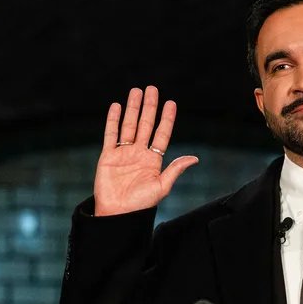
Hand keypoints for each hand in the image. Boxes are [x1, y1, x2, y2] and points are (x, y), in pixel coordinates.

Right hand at [93, 86, 198, 215]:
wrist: (117, 214)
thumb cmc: (140, 205)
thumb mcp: (162, 187)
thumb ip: (175, 170)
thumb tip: (194, 158)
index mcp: (154, 160)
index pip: (162, 134)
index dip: (166, 119)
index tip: (171, 103)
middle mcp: (139, 154)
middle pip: (145, 125)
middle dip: (149, 107)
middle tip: (152, 89)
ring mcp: (123, 154)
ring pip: (129, 125)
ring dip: (133, 108)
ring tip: (136, 91)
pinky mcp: (108, 156)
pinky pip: (111, 134)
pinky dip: (113, 120)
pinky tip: (116, 106)